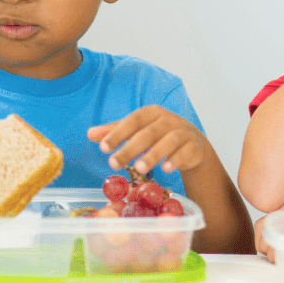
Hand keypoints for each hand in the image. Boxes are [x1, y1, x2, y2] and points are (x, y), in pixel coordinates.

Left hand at [88, 106, 207, 175]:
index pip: (133, 120)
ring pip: (169, 141)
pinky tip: (165, 169)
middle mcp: (168, 120)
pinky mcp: (194, 147)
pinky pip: (185, 152)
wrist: (192, 142)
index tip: (103, 147)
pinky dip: (175, 160)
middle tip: (113, 163)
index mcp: (152, 113)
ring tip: (138, 168)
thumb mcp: (137, 131)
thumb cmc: (159, 135)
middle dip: (130, 148)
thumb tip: (90, 134)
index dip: (118, 132)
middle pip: (148, 132)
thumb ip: (116, 131)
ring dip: (153, 154)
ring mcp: (183, 132)